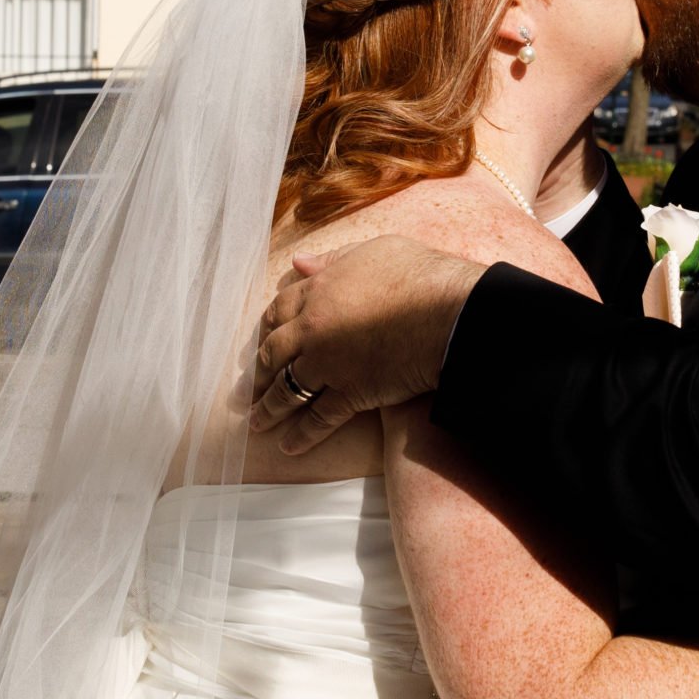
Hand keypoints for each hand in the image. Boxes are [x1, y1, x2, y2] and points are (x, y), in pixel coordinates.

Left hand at [250, 235, 488, 452]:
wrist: (448, 312)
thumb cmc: (419, 275)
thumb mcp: (372, 251)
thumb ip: (332, 259)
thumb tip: (299, 263)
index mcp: (316, 291)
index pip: (278, 311)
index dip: (268, 329)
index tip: (262, 342)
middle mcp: (313, 328)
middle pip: (274, 354)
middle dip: (260, 374)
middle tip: (250, 389)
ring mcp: (328, 363)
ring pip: (287, 390)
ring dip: (269, 409)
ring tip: (257, 423)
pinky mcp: (350, 393)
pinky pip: (318, 419)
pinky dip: (301, 435)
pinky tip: (288, 446)